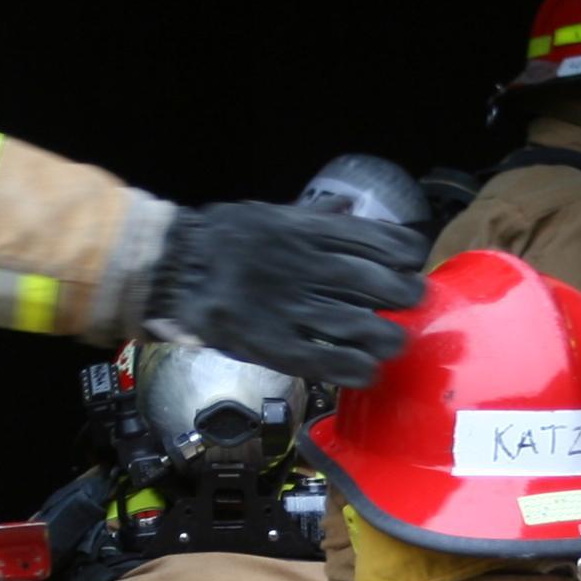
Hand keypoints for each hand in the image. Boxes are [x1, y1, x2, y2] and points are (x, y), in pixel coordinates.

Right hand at [144, 201, 424, 385]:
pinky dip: (358, 370)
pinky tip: (366, 371)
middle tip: (407, 305)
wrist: (172, 266)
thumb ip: (314, 217)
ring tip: (391, 342)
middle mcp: (310, 268)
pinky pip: (331, 363)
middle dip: (406, 298)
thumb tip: (350, 209)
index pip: (385, 243)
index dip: (407, 256)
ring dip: (389, 339)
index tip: (408, 264)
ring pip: (365, 328)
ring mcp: (294, 309)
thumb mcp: (273, 213)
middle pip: (385, 287)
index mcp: (311, 232)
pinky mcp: (276, 345)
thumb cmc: (224, 238)